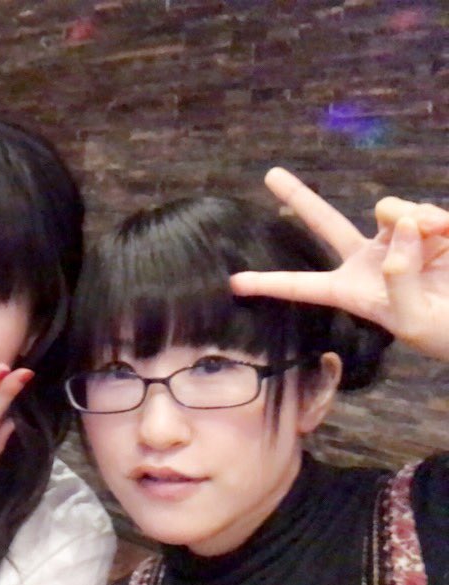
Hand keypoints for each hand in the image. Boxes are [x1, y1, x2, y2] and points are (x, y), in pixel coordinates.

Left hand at [230, 167, 448, 359]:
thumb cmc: (441, 332)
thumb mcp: (411, 318)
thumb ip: (398, 277)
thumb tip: (398, 225)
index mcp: (350, 290)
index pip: (303, 285)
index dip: (270, 284)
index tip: (234, 284)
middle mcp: (367, 260)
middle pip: (324, 222)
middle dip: (298, 197)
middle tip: (268, 174)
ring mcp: (396, 239)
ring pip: (387, 209)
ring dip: (410, 219)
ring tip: (436, 240)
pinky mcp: (427, 227)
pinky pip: (420, 211)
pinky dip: (434, 220)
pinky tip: (446, 234)